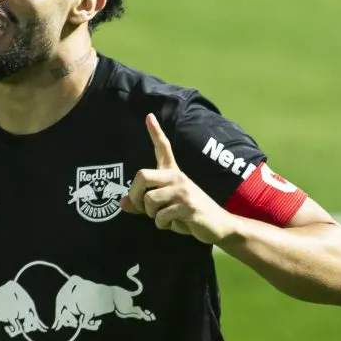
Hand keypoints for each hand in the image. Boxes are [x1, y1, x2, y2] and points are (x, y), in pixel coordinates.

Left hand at [120, 113, 238, 244]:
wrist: (218, 225)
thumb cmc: (188, 215)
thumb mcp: (164, 207)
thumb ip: (143, 204)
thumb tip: (122, 204)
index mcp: (172, 173)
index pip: (163, 148)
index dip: (155, 132)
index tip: (149, 115)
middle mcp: (177, 177)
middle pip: (142, 176)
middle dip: (135, 195)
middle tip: (140, 207)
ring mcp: (183, 190)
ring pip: (149, 200)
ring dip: (151, 215)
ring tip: (164, 218)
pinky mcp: (188, 205)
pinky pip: (161, 216)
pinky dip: (163, 225)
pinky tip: (175, 224)